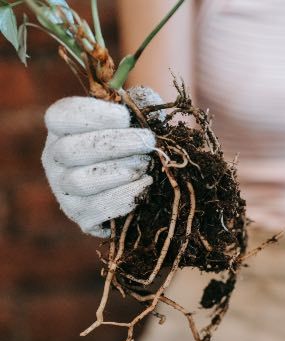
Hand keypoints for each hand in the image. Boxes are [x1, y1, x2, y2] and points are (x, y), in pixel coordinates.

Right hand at [42, 87, 160, 236]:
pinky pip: (95, 210)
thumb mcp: (138, 117)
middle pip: (71, 150)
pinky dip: (123, 197)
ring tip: (145, 165)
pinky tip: (145, 185)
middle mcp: (55, 159)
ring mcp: (65, 190)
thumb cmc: (136, 142)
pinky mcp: (81, 216)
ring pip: (80, 181)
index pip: (60, 117)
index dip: (92, 115)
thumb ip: (140, 103)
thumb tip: (144, 98)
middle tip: (148, 141)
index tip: (125, 116)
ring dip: (118, 171)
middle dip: (115, 144)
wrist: (144, 181)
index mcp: (63, 129)